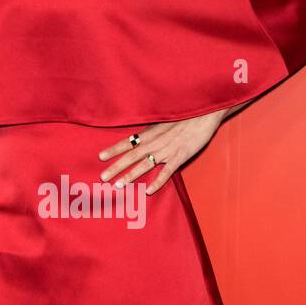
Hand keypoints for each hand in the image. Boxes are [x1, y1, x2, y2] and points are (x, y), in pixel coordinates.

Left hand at [97, 112, 225, 192]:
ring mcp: (167, 150)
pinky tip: (148, 191)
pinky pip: (166, 172)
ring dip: (130, 176)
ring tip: (118, 185)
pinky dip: (157, 181)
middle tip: (103, 177)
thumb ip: (152, 131)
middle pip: (131, 156)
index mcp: (151, 132)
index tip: (100, 156)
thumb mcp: (164, 122)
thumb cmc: (185, 116)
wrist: (205, 113)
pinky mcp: (180, 156)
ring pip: (145, 165)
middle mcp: (155, 142)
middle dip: (116, 167)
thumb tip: (140, 138)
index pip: (128, 142)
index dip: (114, 149)